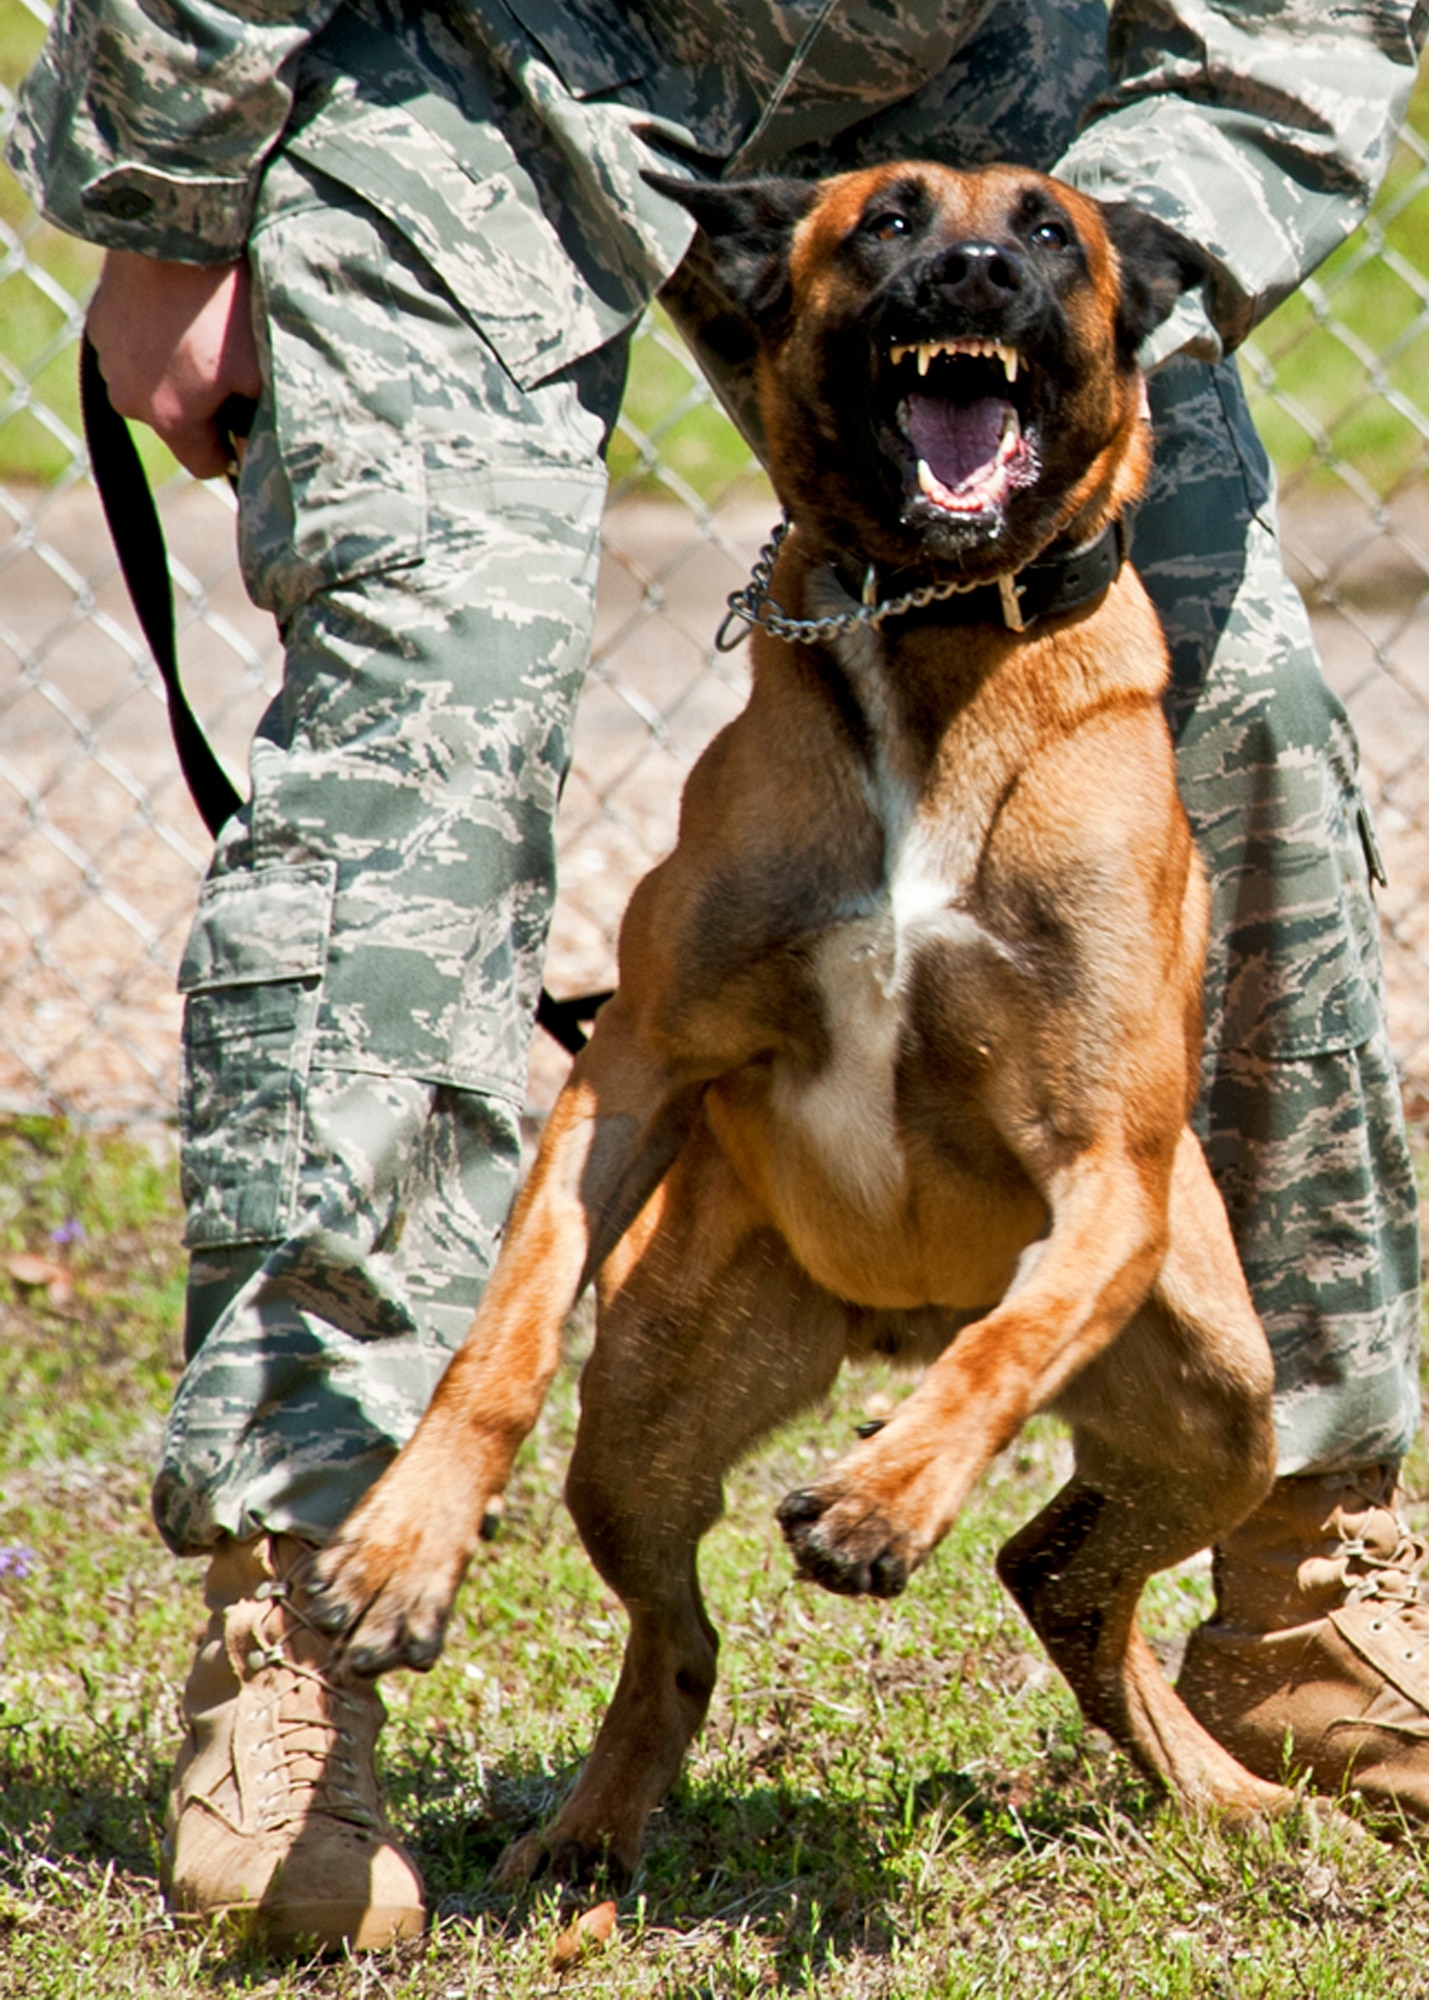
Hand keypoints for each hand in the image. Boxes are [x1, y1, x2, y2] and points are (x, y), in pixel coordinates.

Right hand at [86, 251, 260, 477]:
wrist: (173, 224)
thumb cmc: (224, 300)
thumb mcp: (258, 367)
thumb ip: (258, 421)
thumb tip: (250, 450)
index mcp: (171, 418)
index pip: (208, 465)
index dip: (233, 447)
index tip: (245, 420)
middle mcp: (129, 400)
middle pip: (176, 424)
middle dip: (201, 405)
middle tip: (227, 361)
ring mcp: (107, 360)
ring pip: (150, 386)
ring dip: (172, 371)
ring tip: (199, 329)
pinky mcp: (98, 324)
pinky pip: (132, 349)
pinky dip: (152, 340)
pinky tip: (174, 310)